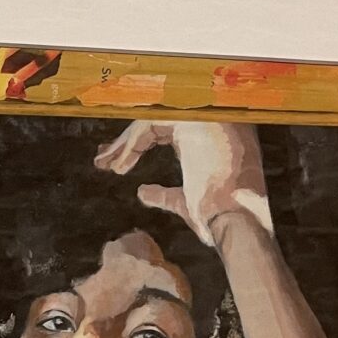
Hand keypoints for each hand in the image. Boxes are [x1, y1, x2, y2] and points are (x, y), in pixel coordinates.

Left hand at [93, 120, 271, 245]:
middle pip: (160, 122)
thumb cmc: (217, 216)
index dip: (142, 142)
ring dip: (125, 143)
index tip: (120, 160)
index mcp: (217, 137)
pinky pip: (151, 126)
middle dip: (128, 140)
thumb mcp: (186, 201)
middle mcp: (214, 122)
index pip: (172, 129)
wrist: (234, 220)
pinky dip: (132, 145)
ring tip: (104, 162)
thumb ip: (165, 193)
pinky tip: (119, 165)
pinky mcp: (193, 122)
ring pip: (153, 121)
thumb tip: (143, 192)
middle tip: (104, 156)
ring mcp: (206, 118)